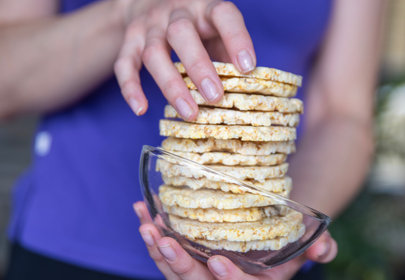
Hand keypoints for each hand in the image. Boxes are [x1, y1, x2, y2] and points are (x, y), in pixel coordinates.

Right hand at [114, 0, 255, 118]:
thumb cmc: (194, 23)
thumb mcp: (215, 27)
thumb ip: (227, 50)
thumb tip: (245, 85)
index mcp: (204, 7)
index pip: (223, 15)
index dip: (237, 39)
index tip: (247, 67)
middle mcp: (175, 12)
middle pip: (181, 34)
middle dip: (198, 67)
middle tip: (215, 97)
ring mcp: (149, 26)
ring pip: (154, 53)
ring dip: (171, 85)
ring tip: (189, 113)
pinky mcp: (130, 40)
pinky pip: (124, 64)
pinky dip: (131, 88)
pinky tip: (141, 109)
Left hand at [133, 201, 336, 279]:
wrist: (266, 233)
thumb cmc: (287, 240)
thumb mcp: (307, 242)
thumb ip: (320, 247)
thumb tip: (322, 248)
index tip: (220, 261)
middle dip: (181, 266)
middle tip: (166, 241)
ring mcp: (204, 274)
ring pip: (176, 274)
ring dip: (158, 251)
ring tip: (147, 224)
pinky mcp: (188, 259)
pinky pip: (166, 255)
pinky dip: (153, 235)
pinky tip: (143, 211)